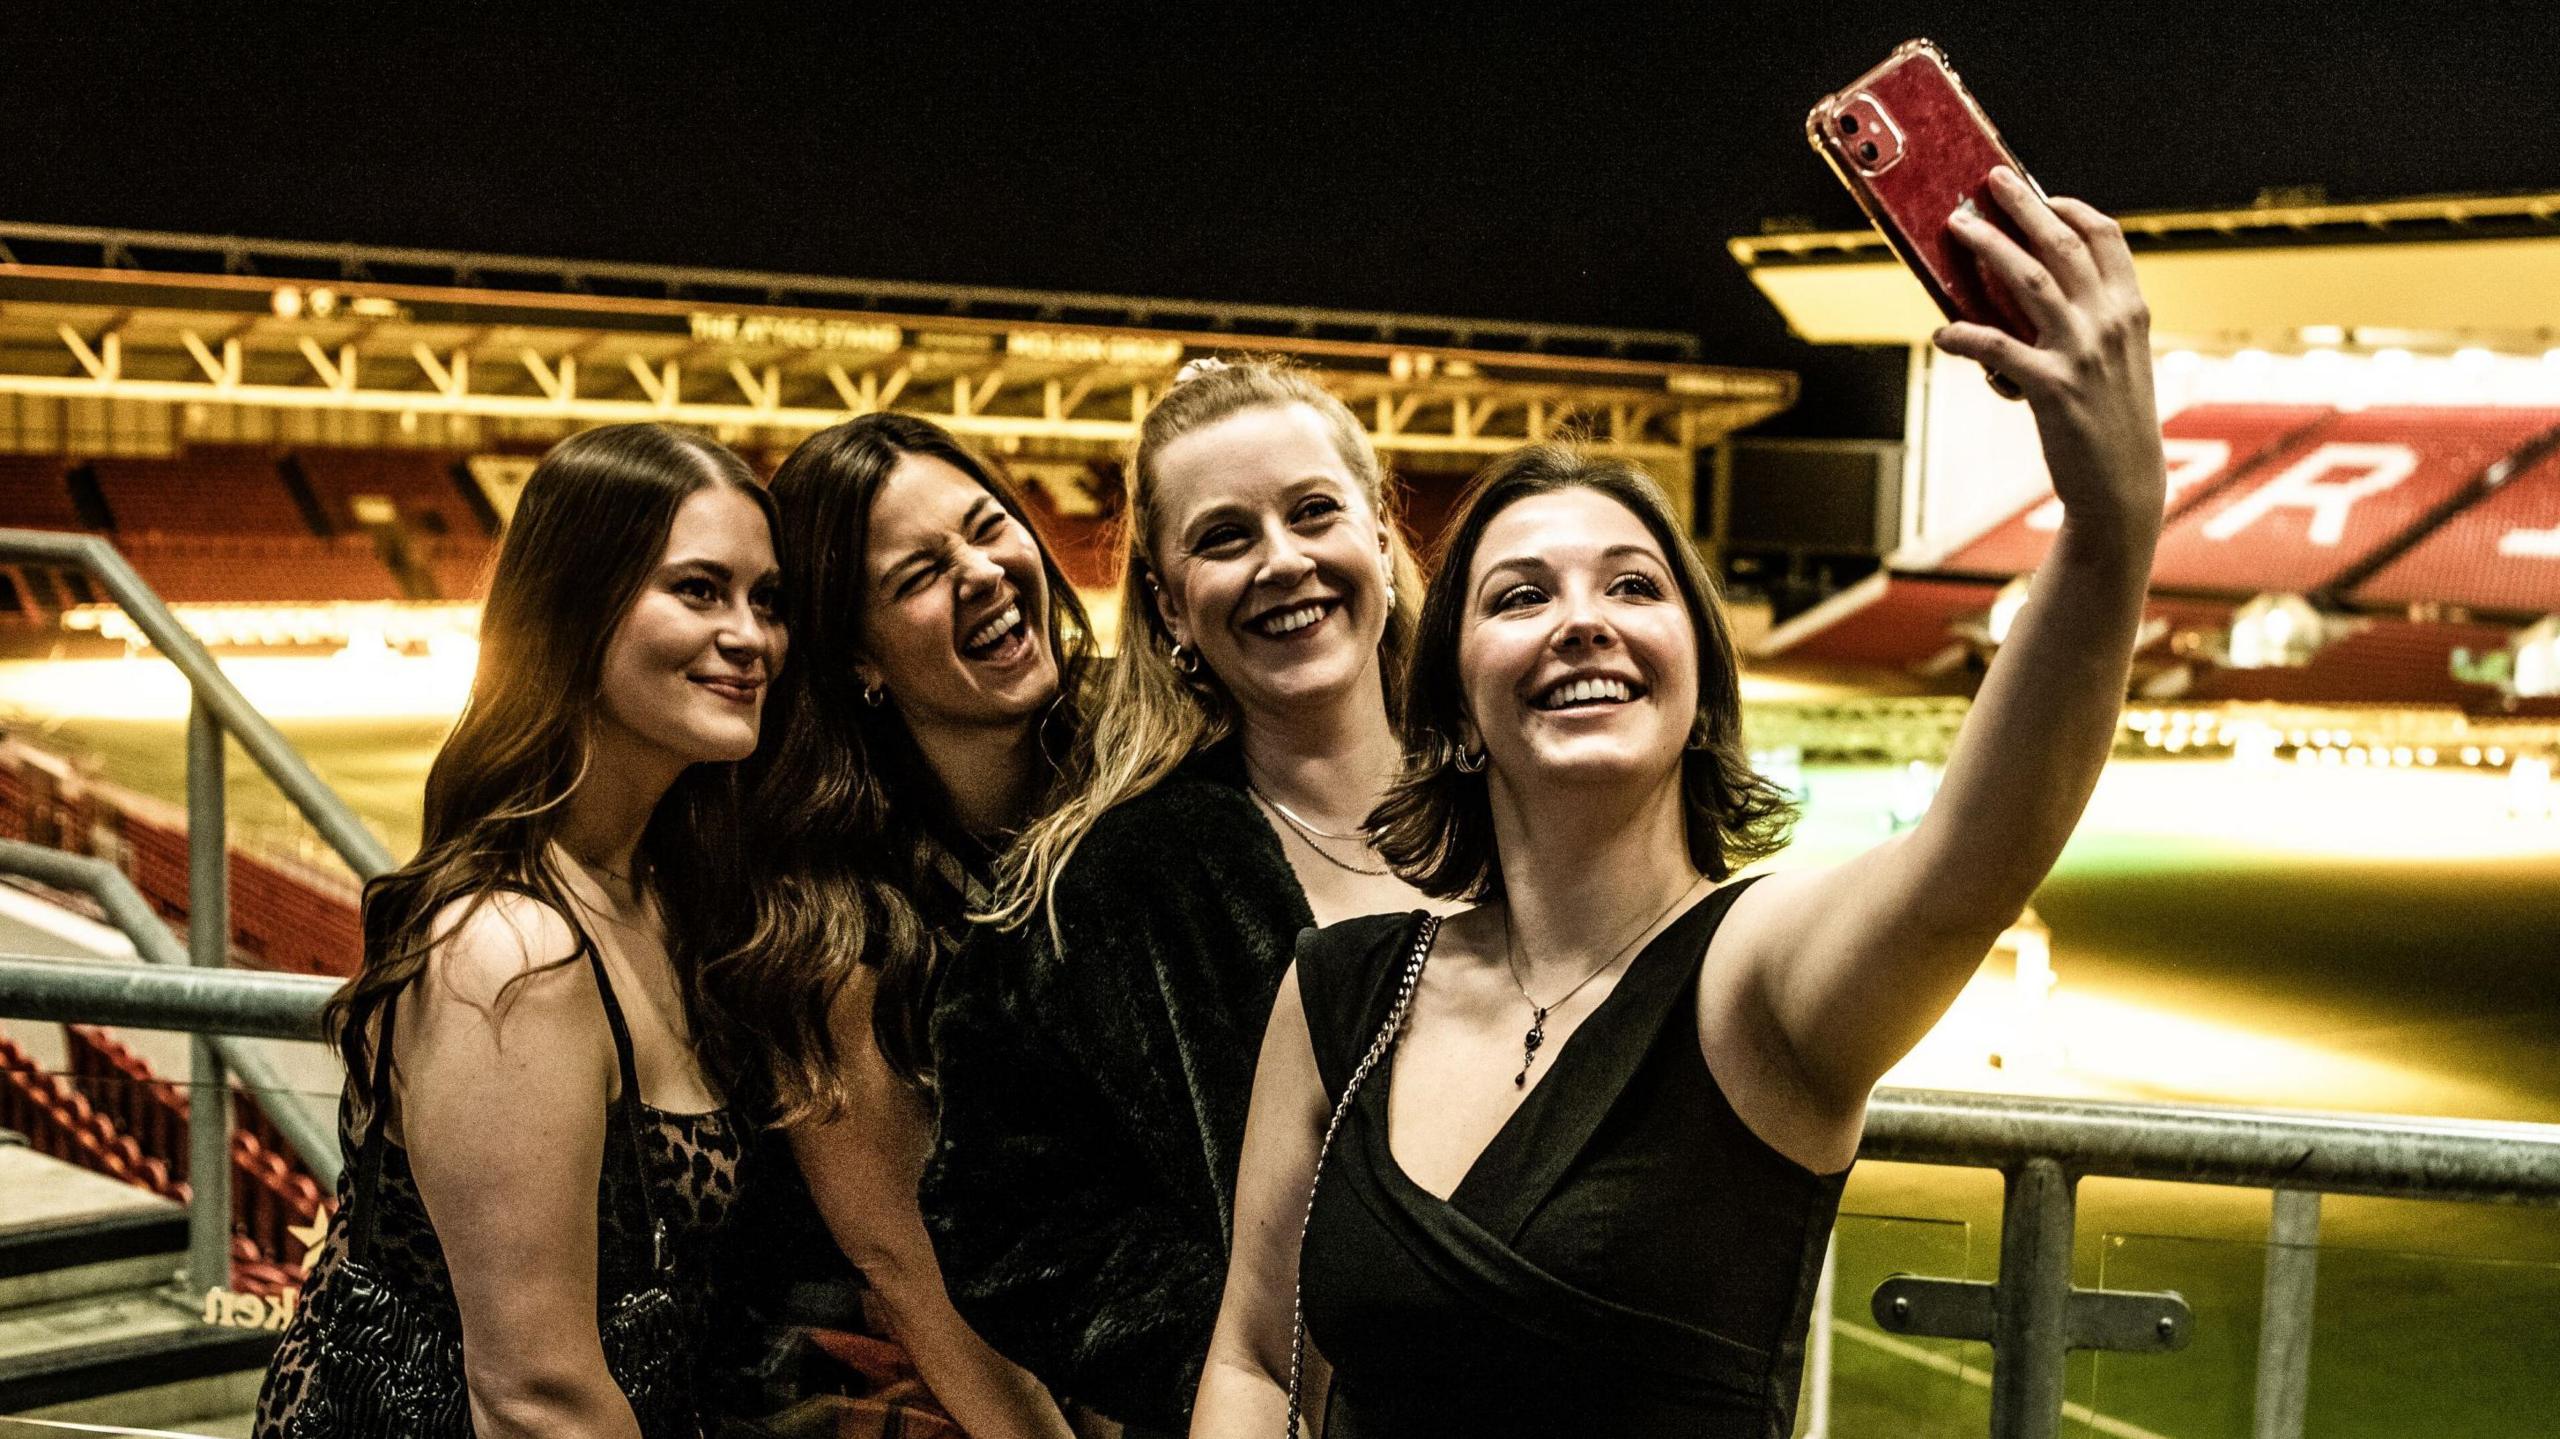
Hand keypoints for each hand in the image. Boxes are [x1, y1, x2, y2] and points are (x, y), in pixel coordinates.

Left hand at [1935, 168, 2165, 537]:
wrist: (2122, 487)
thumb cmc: (2111, 421)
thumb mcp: (2116, 361)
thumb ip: (2088, 322)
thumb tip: (2029, 290)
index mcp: (2130, 309)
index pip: (2106, 237)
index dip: (2069, 208)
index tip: (2041, 192)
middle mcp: (2110, 322)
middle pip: (2062, 244)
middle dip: (2023, 206)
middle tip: (1989, 181)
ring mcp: (2083, 353)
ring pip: (2029, 280)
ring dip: (1989, 247)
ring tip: (1957, 229)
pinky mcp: (2052, 388)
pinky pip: (1997, 348)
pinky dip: (1965, 337)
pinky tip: (1943, 333)